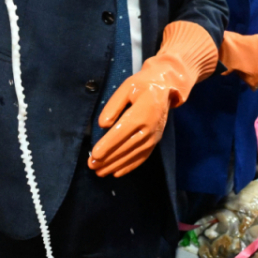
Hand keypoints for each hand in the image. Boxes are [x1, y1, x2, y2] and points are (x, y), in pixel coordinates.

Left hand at [89, 21, 216, 177]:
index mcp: (142, 112)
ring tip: (100, 172)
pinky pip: (142, 157)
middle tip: (91, 165)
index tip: (94, 154)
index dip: (107, 145)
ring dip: (116, 165)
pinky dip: (129, 166)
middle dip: (107, 158)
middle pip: (126, 147)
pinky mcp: (155, 141)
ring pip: (133, 155)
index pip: (121, 132)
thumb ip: (113, 105)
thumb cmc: (143, 85)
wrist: (166, 86)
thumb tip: (102, 125)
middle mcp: (150, 128)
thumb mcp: (126, 87)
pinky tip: (117, 172)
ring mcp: (154, 136)